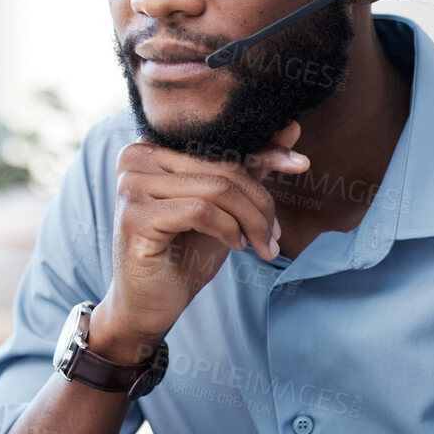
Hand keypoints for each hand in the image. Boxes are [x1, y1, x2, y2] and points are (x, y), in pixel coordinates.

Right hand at [91, 123, 309, 359]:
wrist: (150, 305)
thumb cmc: (184, 254)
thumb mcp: (224, 207)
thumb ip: (249, 168)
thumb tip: (291, 128)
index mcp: (152, 146)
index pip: (221, 144)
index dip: (265, 153)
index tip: (301, 164)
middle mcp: (136, 157)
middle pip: (222, 167)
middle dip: (259, 203)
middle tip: (274, 235)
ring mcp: (132, 185)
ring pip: (217, 188)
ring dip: (250, 221)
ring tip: (260, 245)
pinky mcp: (135, 216)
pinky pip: (201, 211)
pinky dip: (228, 230)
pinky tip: (235, 246)